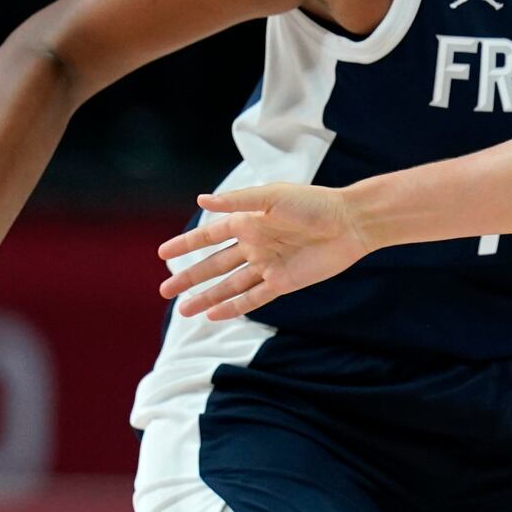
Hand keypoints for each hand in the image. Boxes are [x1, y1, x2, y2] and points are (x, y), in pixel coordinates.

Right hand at [156, 183, 371, 320]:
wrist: (350, 224)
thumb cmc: (313, 204)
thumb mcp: (272, 196)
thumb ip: (237, 201)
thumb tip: (200, 200)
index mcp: (248, 221)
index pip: (209, 236)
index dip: (185, 245)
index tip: (161, 254)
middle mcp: (254, 244)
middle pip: (214, 265)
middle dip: (189, 277)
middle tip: (164, 290)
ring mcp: (268, 265)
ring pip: (228, 285)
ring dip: (206, 296)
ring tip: (182, 310)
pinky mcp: (283, 282)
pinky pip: (252, 298)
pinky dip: (232, 307)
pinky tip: (213, 315)